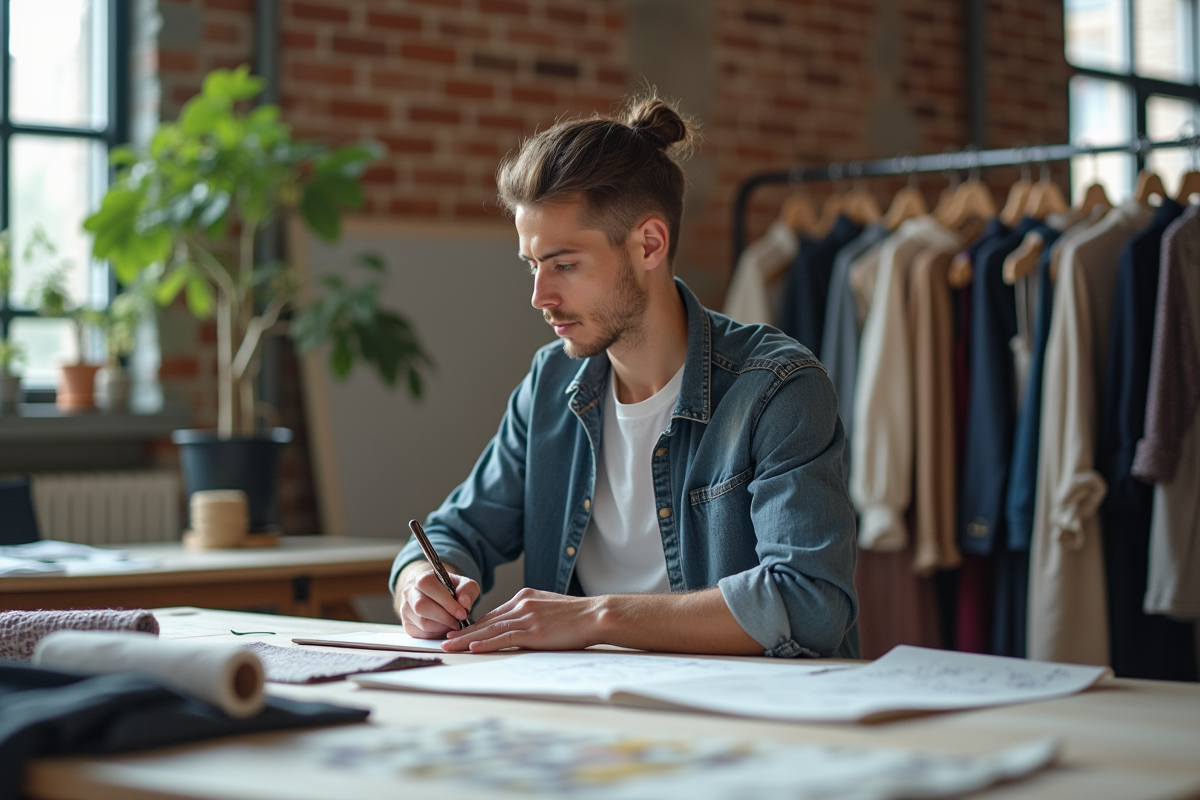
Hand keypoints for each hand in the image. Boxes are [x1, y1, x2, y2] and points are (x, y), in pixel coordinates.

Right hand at [395, 562, 480, 638]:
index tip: (462, 613)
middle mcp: (409, 593)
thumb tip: (464, 603)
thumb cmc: (448, 588)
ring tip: (453, 624)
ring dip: (442, 627)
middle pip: (422, 607)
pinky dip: (436, 634)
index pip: (429, 587)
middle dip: (444, 617)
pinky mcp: (407, 626)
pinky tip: (444, 628)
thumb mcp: (461, 583)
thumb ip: (467, 589)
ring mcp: (405, 611)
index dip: (446, 602)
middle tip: (458, 622)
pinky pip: (422, 635)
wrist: (431, 594)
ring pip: (422, 623)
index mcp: (421, 579)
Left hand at [442, 588, 603, 652]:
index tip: (460, 632)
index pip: (495, 614)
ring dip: (466, 638)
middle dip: (463, 631)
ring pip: (490, 629)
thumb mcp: (549, 608)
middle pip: (486, 621)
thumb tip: (519, 627)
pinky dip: (486, 643)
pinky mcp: (534, 631)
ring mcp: (527, 617)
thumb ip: (531, 614)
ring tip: (450, 645)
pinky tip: (472, 648)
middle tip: (444, 638)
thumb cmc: (577, 616)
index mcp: (525, 598)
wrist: (595, 615)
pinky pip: (504, 638)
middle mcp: (522, 605)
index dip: (475, 624)